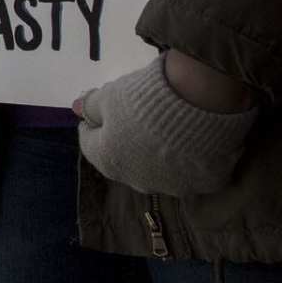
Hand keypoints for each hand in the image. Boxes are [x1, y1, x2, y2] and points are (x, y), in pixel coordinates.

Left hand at [75, 53, 257, 197]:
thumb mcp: (109, 96)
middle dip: (124, 138)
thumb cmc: (144, 99)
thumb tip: (76, 109)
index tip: (103, 108)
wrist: (203, 103)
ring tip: (165, 124)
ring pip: (157, 168)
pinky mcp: (205, 183)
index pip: (90, 144)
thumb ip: (90, 106)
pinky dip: (187, 157)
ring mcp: (174, 186)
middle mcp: (139, 182)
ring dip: (155, 150)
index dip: (94, 123)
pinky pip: (191, 170)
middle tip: (135, 113)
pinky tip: (191, 137)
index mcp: (109, 162)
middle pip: (124, 158)